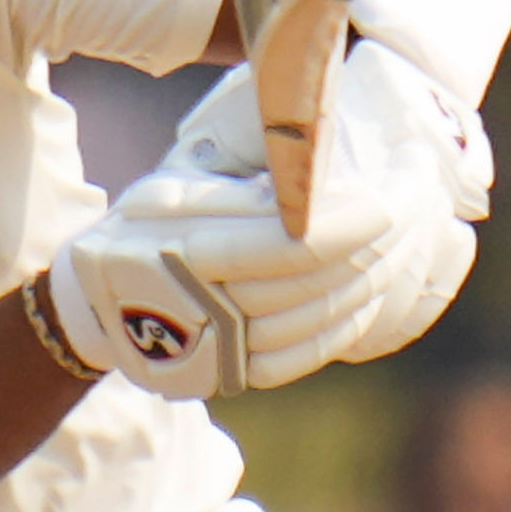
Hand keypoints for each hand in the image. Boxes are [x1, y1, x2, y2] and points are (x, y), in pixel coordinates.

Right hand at [45, 44, 483, 396]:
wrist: (92, 303)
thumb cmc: (148, 224)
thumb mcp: (179, 178)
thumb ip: (249, 169)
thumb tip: (330, 135)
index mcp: (175, 238)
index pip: (291, 242)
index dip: (355, 222)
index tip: (397, 189)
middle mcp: (187, 298)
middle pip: (313, 281)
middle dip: (381, 243)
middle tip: (418, 202)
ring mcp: (205, 346)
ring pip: (315, 320)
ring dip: (373, 280)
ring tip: (403, 240)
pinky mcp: (222, 376)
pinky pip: (299, 357)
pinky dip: (343, 326)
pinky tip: (368, 293)